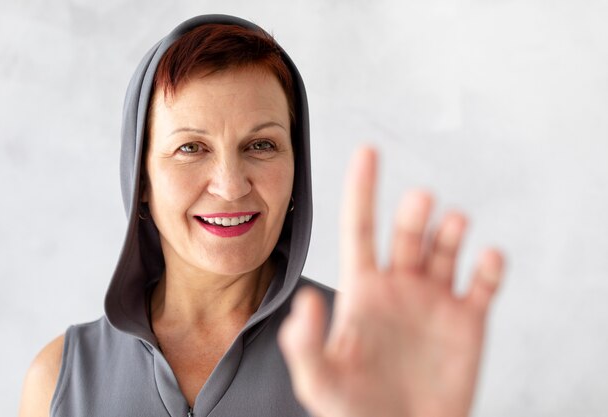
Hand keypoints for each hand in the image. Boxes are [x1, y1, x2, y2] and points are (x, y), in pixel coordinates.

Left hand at [278, 147, 504, 416]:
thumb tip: (303, 299)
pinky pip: (484, 284)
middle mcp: (399, 286)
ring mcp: (434, 300)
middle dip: (414, 212)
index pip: (360, 228)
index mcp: (362, 290)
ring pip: (446, 248)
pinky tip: (487, 258)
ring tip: (452, 224)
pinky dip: (490, 266)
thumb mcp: (319, 381)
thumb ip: (305, 344)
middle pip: (407, 233)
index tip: (368, 151)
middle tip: (420, 201)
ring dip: (451, 230)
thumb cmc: (356, 412)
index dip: (362, 189)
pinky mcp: (468, 321)